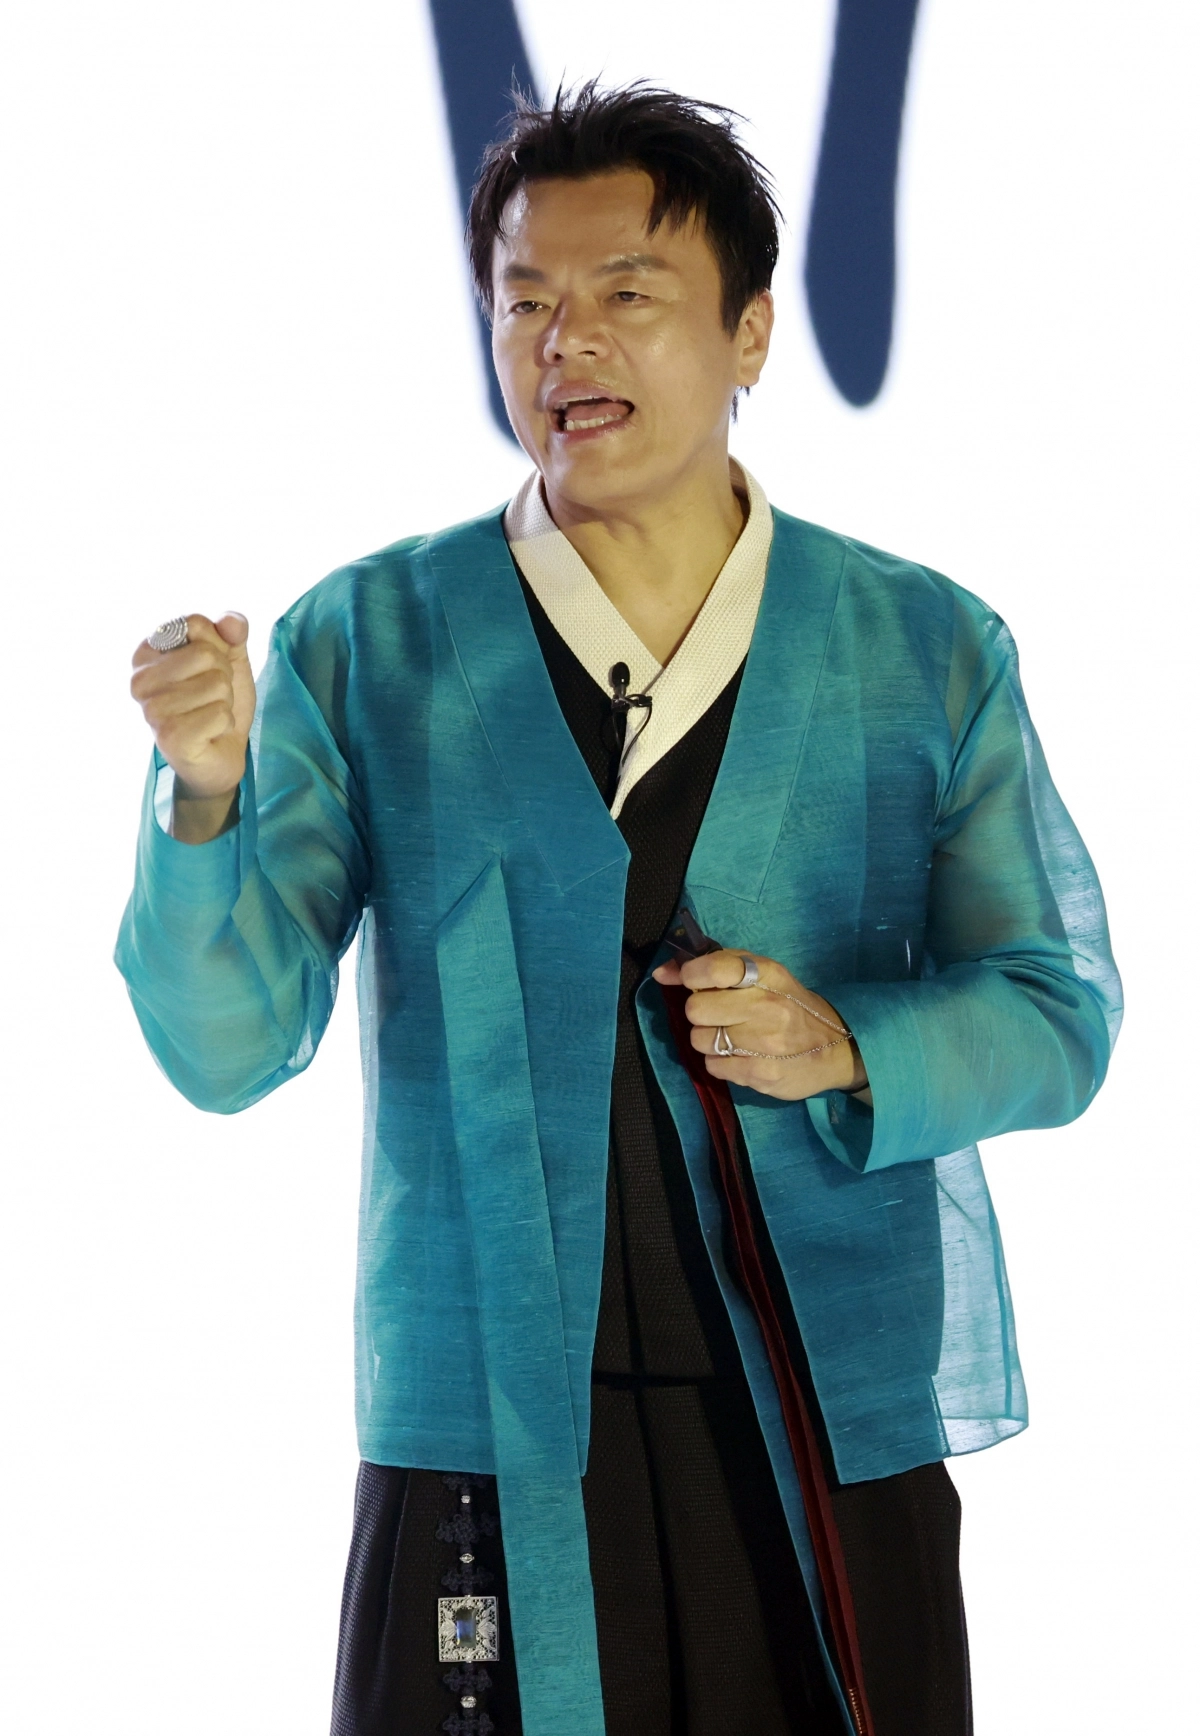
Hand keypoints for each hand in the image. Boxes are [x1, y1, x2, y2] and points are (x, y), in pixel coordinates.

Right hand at [130, 613, 255, 841]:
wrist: (221, 751)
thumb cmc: (217, 699)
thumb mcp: (229, 657)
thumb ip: (232, 632)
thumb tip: (233, 622)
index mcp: (146, 652)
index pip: (194, 624)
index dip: (217, 645)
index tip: (207, 668)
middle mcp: (139, 680)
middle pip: (207, 654)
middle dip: (223, 675)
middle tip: (211, 696)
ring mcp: (151, 710)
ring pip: (216, 684)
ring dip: (224, 702)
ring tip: (208, 713)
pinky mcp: (169, 737)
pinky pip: (219, 713)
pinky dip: (225, 723)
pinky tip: (209, 732)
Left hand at [652, 950, 868, 1101]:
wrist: (837, 1048)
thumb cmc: (791, 1006)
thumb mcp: (764, 976)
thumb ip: (716, 967)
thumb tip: (663, 973)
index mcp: (767, 974)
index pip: (713, 967)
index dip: (691, 975)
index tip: (692, 981)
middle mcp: (767, 1006)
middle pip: (696, 1008)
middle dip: (700, 1012)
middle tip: (719, 1016)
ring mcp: (765, 1044)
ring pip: (700, 1039)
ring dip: (709, 1040)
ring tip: (733, 1038)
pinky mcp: (762, 1075)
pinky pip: (713, 1066)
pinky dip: (721, 1062)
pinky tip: (741, 1057)